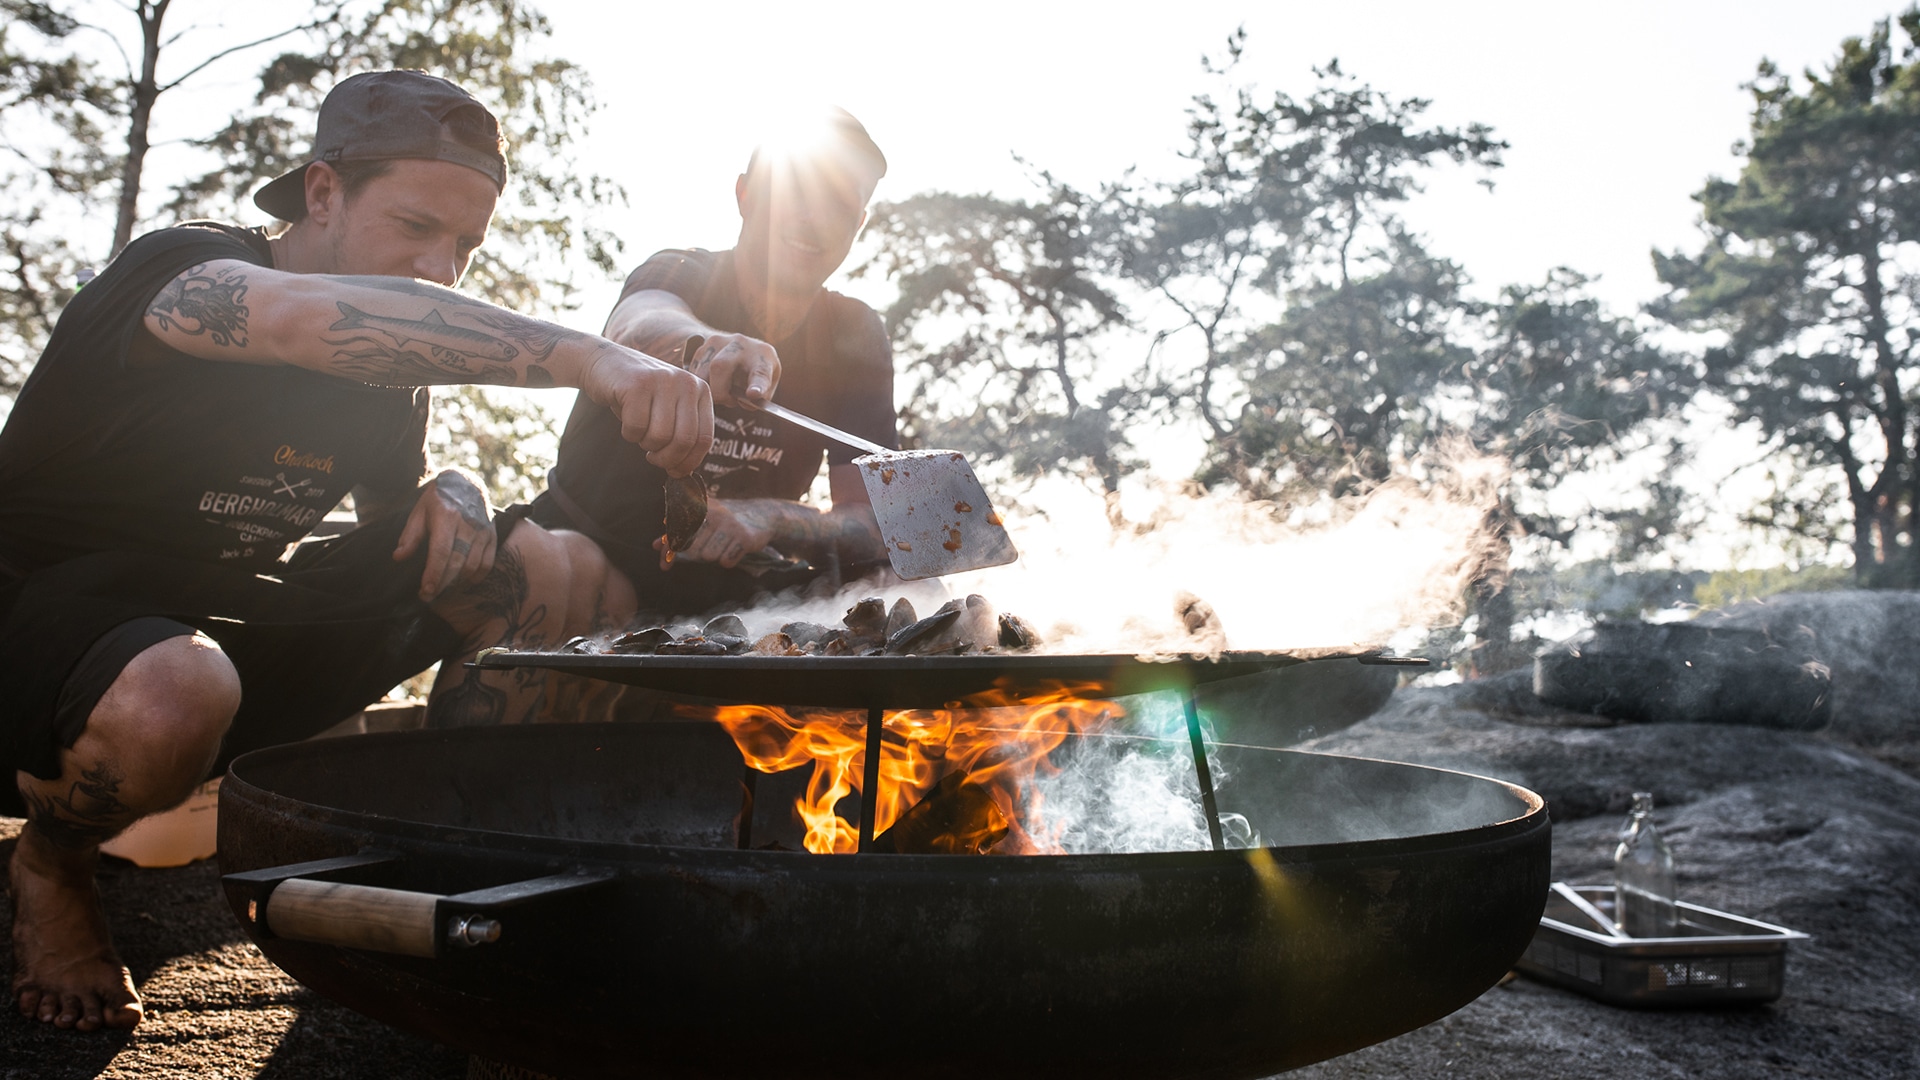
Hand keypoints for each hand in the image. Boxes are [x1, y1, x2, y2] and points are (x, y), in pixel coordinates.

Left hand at [394, 470, 496, 601]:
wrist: (466, 483)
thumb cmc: (438, 500)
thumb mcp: (419, 512)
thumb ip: (410, 535)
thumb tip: (398, 557)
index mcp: (447, 516)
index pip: (441, 551)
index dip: (433, 574)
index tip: (425, 591)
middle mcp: (468, 524)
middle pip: (457, 562)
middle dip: (442, 583)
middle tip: (429, 596)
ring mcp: (483, 531)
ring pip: (472, 566)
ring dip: (457, 582)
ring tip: (442, 589)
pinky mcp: (492, 536)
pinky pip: (487, 563)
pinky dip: (475, 576)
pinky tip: (462, 581)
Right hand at [581, 345, 714, 476]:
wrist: (604, 362)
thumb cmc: (638, 393)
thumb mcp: (668, 407)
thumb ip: (682, 432)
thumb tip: (685, 472)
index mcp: (700, 390)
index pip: (704, 438)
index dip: (690, 462)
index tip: (675, 471)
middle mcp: (686, 382)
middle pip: (683, 440)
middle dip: (666, 459)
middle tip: (653, 458)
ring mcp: (662, 381)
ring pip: (660, 436)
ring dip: (645, 443)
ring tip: (640, 431)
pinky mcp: (637, 384)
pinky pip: (636, 427)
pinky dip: (629, 433)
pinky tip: (626, 420)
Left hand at [653, 499, 774, 568]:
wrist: (761, 514)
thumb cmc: (726, 519)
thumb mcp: (703, 519)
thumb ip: (678, 532)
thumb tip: (657, 545)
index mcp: (702, 508)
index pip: (679, 532)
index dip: (670, 550)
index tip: (664, 564)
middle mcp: (715, 514)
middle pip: (693, 548)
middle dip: (696, 554)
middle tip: (707, 548)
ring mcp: (731, 526)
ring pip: (709, 556)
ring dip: (714, 556)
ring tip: (722, 546)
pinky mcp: (745, 538)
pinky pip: (727, 561)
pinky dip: (728, 560)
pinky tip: (733, 550)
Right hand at [687, 332, 780, 407]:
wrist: (744, 349)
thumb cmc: (758, 373)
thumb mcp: (767, 386)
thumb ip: (758, 399)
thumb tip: (742, 402)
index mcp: (763, 356)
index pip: (760, 372)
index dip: (757, 385)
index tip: (753, 395)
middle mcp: (741, 344)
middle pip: (720, 366)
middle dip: (719, 390)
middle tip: (726, 401)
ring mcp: (719, 342)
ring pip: (702, 371)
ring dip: (709, 390)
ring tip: (722, 392)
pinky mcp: (702, 347)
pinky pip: (694, 373)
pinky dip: (702, 385)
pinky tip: (713, 384)